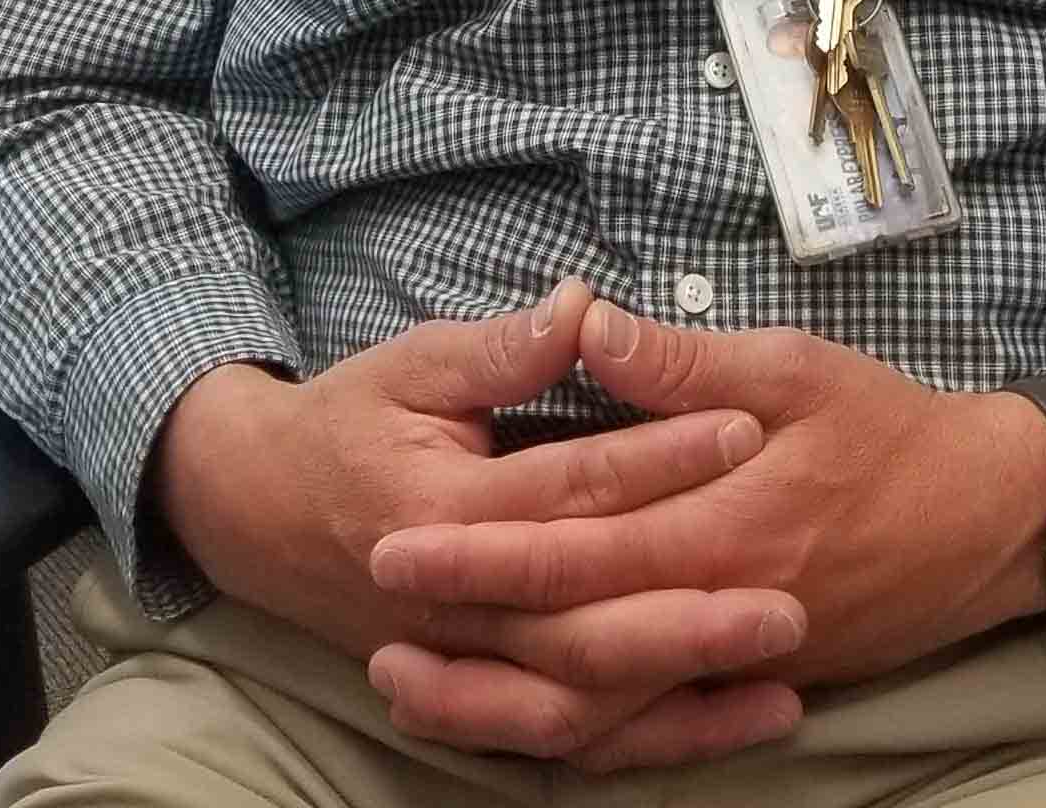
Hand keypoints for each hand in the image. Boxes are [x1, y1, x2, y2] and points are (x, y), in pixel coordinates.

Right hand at [152, 280, 806, 766]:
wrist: (254, 511)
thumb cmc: (348, 423)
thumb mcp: (415, 364)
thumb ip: (504, 347)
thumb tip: (585, 303)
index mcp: (446, 512)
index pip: (573, 486)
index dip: (661, 455)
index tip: (748, 428)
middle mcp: (456, 605)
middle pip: (585, 624)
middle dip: (690, 621)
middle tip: (790, 604)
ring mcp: (464, 660)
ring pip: (580, 702)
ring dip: (679, 700)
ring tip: (782, 689)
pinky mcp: (475, 690)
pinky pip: (564, 735)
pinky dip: (643, 741)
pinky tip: (724, 727)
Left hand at [370, 308, 1045, 753]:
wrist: (987, 519)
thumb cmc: (892, 428)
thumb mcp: (795, 365)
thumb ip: (683, 361)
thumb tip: (585, 320)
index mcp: (723, 522)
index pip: (574, 548)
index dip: (477, 548)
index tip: (391, 535)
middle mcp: (718, 606)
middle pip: (565, 640)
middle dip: (463, 629)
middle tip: (372, 613)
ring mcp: (731, 657)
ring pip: (595, 705)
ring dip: (494, 698)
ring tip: (407, 682)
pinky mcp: (746, 679)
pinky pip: (644, 724)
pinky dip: (568, 727)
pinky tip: (509, 713)